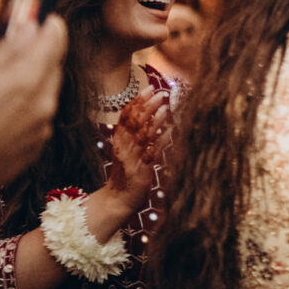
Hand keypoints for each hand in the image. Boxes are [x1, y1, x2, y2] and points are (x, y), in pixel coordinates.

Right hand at [0, 13, 67, 185]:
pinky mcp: (39, 143)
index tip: (48, 19)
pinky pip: (41, 113)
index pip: (55, 43)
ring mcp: (44, 126)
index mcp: (29, 81)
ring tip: (6, 80)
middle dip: (43, 53)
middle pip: (54, 67)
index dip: (53, 27)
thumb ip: (7, 50)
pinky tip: (6, 107)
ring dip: (35, 79)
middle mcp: (45, 103)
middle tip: (24, 44)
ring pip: (48, 91)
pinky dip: (30, 103)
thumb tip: (29, 29)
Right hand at [99, 87, 169, 216]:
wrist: (117, 200)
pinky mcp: (141, 170)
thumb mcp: (126, 151)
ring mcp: (131, 158)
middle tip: (160, 93)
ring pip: (142, 134)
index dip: (136, 101)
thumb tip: (145, 115)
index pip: (125, 115)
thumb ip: (133, 134)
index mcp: (118, 140)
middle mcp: (123, 146)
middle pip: (133, 121)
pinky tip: (171, 131)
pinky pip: (152, 152)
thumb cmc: (125, 174)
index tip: (147, 88)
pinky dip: (161, 140)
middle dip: (146, 105)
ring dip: (155, 119)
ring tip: (166, 107)